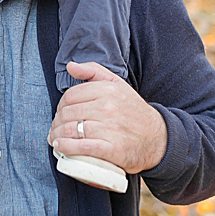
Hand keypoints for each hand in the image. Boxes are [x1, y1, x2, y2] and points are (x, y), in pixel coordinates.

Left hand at [49, 62, 166, 173]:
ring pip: (71, 130)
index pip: (70, 96)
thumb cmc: (134, 112)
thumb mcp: (119, 85)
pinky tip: (61, 146)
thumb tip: (71, 66)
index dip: (61, 105)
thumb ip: (94, 72)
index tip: (62, 113)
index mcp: (109, 90)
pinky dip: (66, 147)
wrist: (158, 139)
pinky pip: (81, 147)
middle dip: (56, 122)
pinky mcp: (112, 149)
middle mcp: (109, 107)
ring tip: (55, 139)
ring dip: (56, 136)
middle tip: (56, 129)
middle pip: (68, 113)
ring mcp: (110, 129)